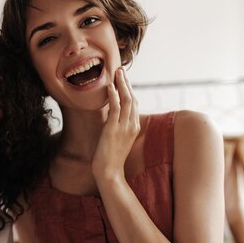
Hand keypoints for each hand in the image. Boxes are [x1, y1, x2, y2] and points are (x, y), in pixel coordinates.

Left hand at [92, 67, 139, 181]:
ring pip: (126, 100)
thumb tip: (110, 115)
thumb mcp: (116, 139)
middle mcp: (132, 125)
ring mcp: (124, 127)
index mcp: (134, 127)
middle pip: (132, 98)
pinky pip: (115, 108)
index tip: (123, 79)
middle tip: (121, 70)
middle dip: (127, 83)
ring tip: (116, 72)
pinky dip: (113, 95)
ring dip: (122, 84)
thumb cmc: (110, 158)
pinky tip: (109, 86)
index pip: (133, 104)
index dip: (129, 90)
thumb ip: (116, 126)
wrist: (109, 172)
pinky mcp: (114, 129)